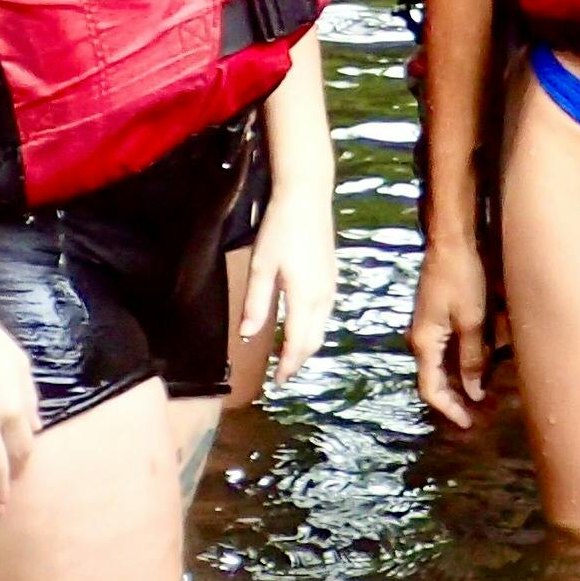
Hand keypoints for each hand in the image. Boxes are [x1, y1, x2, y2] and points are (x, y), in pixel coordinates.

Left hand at [236, 196, 338, 393]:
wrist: (307, 197)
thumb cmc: (280, 230)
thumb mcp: (261, 266)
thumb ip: (256, 303)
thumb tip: (247, 336)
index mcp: (304, 298)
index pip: (298, 344)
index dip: (288, 366)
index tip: (276, 382)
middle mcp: (323, 297)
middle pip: (314, 341)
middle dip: (299, 360)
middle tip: (282, 374)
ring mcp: (330, 287)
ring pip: (322, 328)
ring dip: (307, 345)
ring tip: (289, 354)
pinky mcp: (332, 277)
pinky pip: (325, 314)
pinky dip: (313, 328)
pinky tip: (301, 326)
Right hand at [409, 225, 495, 428]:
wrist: (452, 240)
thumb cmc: (462, 277)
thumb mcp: (472, 321)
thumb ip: (472, 358)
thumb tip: (474, 390)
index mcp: (425, 342)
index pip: (430, 388)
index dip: (449, 409)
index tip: (467, 423)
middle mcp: (421, 338)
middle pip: (435, 378)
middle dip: (456, 397)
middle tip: (479, 412)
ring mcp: (427, 326)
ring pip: (442, 363)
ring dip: (461, 379)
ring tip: (484, 391)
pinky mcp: (437, 315)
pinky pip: (447, 347)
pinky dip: (463, 359)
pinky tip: (482, 362)